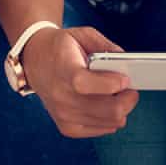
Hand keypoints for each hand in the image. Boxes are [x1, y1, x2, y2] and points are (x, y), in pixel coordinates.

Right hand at [20, 26, 138, 138]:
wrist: (35, 60)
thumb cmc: (60, 47)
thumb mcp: (82, 35)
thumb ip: (105, 46)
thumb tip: (127, 62)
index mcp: (63, 70)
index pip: (87, 84)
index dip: (112, 83)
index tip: (125, 78)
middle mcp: (62, 97)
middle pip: (108, 110)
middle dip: (128, 98)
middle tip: (130, 88)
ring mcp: (64, 115)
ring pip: (111, 122)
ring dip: (121, 108)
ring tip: (117, 94)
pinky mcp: (68, 127)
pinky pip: (102, 129)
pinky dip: (110, 118)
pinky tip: (105, 103)